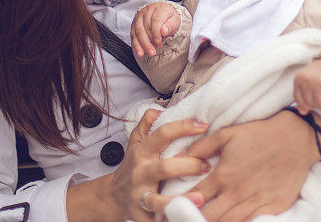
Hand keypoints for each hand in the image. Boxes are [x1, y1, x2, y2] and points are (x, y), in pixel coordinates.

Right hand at [67, 111, 208, 221]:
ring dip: (178, 201)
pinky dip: (169, 221)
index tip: (203, 125)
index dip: (183, 127)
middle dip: (188, 166)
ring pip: (156, 201)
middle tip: (207, 165)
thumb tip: (157, 110)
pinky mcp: (140, 216)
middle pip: (164, 168)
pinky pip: (155, 221)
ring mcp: (139, 196)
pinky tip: (186, 218)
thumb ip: (146, 124)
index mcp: (143, 152)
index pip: (163, 134)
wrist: (113, 196)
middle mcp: (141, 173)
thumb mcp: (136, 142)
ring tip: (199, 198)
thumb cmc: (133, 165)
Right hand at [132, 2, 180, 56]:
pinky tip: (140, 52)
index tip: (159, 42)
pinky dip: (136, 45)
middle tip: (154, 51)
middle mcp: (147, 11)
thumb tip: (164, 31)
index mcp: (159, 8)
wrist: (164, 14)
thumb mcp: (175, 20)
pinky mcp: (134, 24)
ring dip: (143, 44)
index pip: (156, 20)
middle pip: (145, 27)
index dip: (156, 32)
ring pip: (138, 31)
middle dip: (149, 41)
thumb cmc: (170, 18)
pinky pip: (133, 35)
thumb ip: (171, 25)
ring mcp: (139, 17)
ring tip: (150, 53)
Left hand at [183, 111, 320, 221]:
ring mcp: (256, 203)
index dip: (178, 206)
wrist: (297, 138)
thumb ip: (202, 146)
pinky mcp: (273, 209)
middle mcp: (237, 192)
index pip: (193, 198)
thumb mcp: (228, 133)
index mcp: (223, 174)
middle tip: (181, 220)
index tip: (168, 211)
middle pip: (207, 217)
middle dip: (191, 220)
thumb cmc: (261, 134)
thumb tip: (180, 155)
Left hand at [293, 59, 320, 113]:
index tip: (314, 98)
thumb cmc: (318, 75)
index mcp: (299, 79)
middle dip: (318, 104)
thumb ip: (302, 97)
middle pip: (311, 105)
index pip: (300, 101)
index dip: (308, 104)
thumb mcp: (305, 82)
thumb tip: (302, 112)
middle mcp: (309, 81)